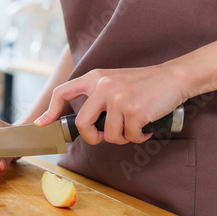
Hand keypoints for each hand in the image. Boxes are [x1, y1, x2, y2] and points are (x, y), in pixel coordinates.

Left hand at [35, 66, 185, 144]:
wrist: (174, 77)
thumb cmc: (143, 84)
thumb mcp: (113, 82)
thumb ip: (96, 98)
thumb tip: (82, 125)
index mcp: (94, 78)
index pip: (63, 92)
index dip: (50, 110)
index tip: (42, 123)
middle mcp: (102, 86)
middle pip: (82, 124)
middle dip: (92, 138)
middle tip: (103, 138)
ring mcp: (118, 99)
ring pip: (109, 135)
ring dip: (123, 137)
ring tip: (134, 126)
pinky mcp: (134, 111)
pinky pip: (129, 137)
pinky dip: (138, 137)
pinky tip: (146, 127)